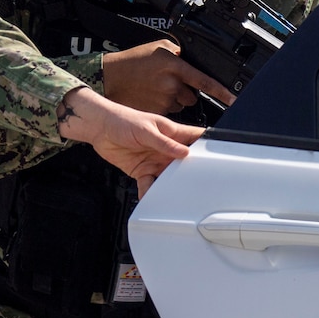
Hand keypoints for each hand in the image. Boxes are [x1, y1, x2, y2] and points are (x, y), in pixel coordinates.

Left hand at [56, 87, 202, 193]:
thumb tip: (184, 152)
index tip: (220, 157)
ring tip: (175, 195)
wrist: (99, 128)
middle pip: (185, 162)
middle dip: (191, 173)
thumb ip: (164, 143)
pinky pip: (149, 184)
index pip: (196, 138)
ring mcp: (155, 160)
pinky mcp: (142, 171)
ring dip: (171, 185)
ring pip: (169, 177)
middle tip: (197, 183)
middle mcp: (166, 148)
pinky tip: (150, 197)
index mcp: (172, 133)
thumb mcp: (146, 130)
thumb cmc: (122, 120)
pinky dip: (150, 192)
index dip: (208, 146)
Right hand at [104, 40, 235, 114]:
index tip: (234, 100)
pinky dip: (164, 106)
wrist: (110, 76)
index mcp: (175, 67)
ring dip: (174, 99)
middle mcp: (171, 85)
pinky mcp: (156, 112)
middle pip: (192, 96)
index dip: (222, 93)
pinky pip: (169, 112)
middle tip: (169, 83)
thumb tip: (195, 60)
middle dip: (186, 91)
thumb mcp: (161, 47)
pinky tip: (152, 97)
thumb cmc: (134, 61)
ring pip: (181, 105)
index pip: (205, 82)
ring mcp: (164, 100)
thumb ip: (181, 54)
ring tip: (158, 89)